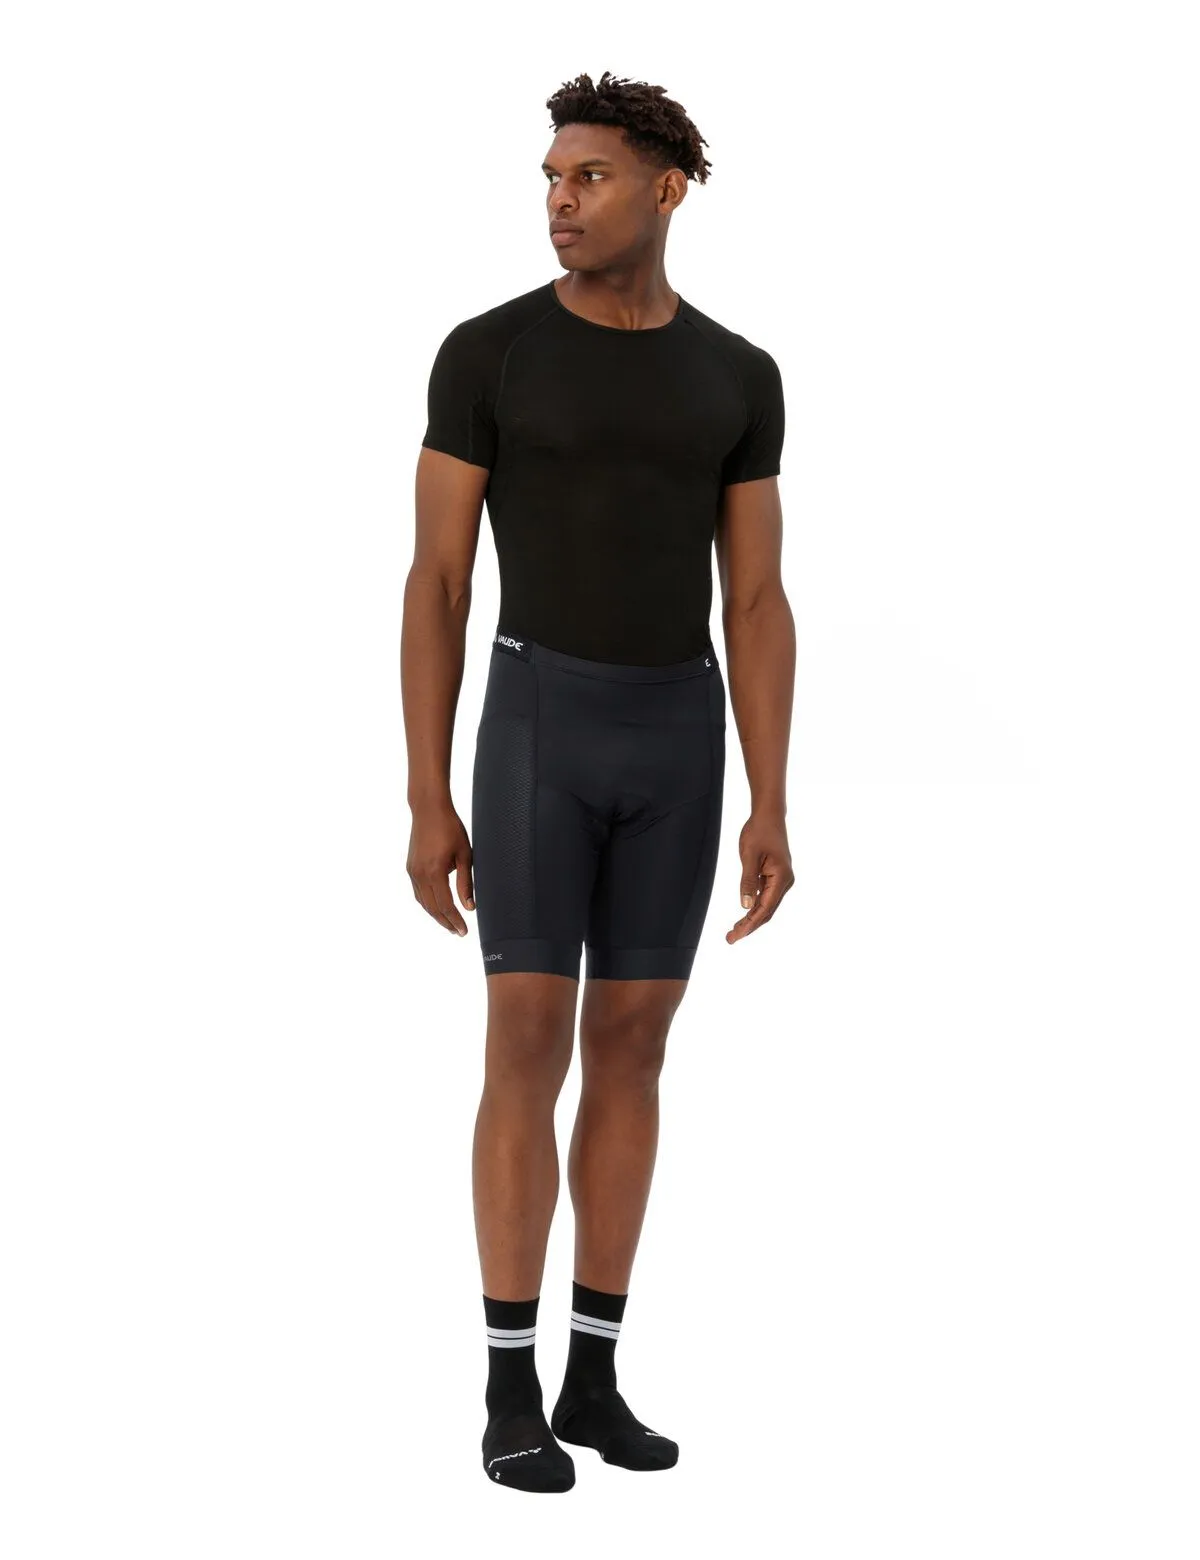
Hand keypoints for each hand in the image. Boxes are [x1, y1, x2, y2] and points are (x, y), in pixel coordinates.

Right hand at [406, 801, 474, 935]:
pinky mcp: (410, 867)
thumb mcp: (464, 855)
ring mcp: (412, 871)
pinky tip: (437, 907)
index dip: (455, 921)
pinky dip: (427, 903)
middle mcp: (420, 874)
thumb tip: (470, 907)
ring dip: (436, 915)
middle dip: (446, 923)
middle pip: (432, 908)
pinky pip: (418, 892)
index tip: (464, 931)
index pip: (445, 905)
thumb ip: (466, 883)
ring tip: (449, 924)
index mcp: (435, 872)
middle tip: (458, 933)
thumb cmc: (450, 828)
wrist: (429, 809)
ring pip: (423, 902)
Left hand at [726, 812, 793, 942]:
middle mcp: (785, 882)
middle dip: (749, 926)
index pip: (764, 908)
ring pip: (766, 906)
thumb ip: (748, 881)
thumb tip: (745, 906)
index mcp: (781, 878)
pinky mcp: (774, 876)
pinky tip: (743, 915)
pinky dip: (754, 907)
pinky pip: (765, 897)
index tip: (736, 935)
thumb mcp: (749, 855)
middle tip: (731, 939)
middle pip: (767, 911)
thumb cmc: (759, 831)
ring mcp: (781, 880)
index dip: (750, 924)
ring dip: (751, 919)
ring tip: (734, 931)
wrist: (769, 815)